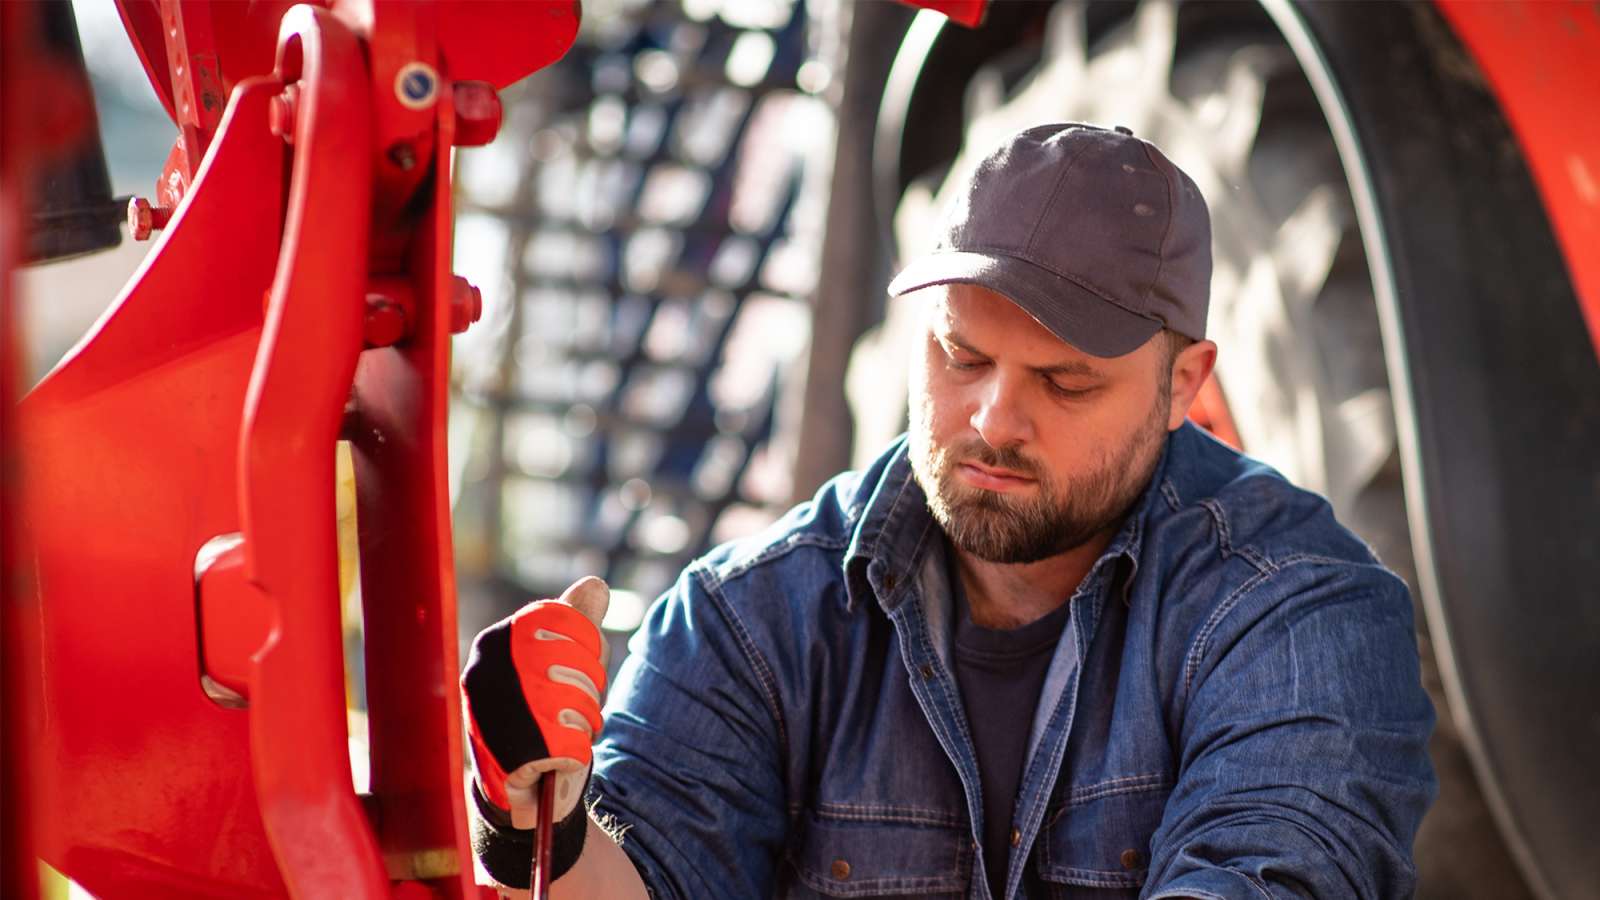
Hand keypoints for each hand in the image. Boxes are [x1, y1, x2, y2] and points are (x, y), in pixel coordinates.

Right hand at [462, 576, 610, 828]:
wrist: (519, 791)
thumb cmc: (540, 717)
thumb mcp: (563, 663)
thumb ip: (578, 625)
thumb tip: (596, 585)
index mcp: (493, 643)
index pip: (563, 621)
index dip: (584, 648)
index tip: (574, 669)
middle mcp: (484, 673)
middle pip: (576, 661)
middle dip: (587, 688)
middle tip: (569, 709)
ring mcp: (492, 714)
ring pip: (578, 703)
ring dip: (583, 723)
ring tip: (559, 733)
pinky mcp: (509, 756)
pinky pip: (575, 744)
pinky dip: (576, 755)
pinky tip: (553, 761)